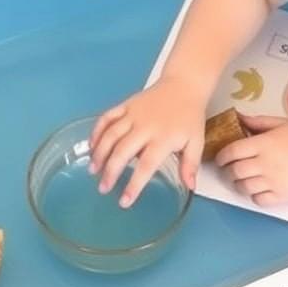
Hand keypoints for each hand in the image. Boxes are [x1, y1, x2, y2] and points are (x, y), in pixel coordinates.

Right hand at [89, 75, 206, 206]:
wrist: (184, 85)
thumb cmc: (190, 117)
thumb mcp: (196, 141)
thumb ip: (190, 165)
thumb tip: (190, 188)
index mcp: (163, 138)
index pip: (146, 165)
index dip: (134, 184)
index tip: (124, 201)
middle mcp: (145, 127)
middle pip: (122, 151)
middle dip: (110, 171)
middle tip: (103, 188)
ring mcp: (132, 114)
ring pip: (110, 135)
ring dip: (99, 153)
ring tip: (93, 170)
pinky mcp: (125, 105)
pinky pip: (106, 118)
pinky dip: (96, 132)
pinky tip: (91, 146)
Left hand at [215, 115, 287, 206]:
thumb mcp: (281, 123)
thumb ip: (258, 121)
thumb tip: (238, 117)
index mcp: (263, 144)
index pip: (232, 152)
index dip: (221, 156)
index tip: (220, 158)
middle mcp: (265, 164)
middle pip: (235, 171)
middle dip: (227, 171)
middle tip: (229, 169)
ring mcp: (272, 182)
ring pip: (243, 188)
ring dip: (238, 184)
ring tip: (241, 180)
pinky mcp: (281, 196)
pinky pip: (259, 200)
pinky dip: (253, 196)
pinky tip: (257, 189)